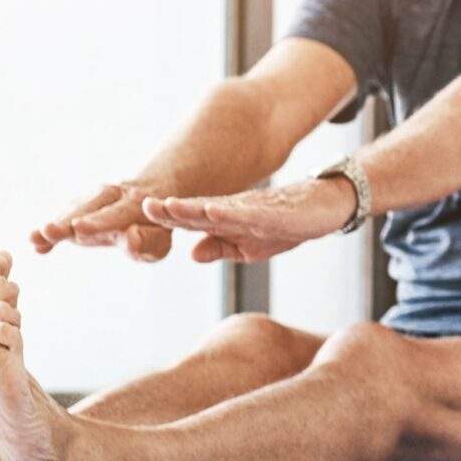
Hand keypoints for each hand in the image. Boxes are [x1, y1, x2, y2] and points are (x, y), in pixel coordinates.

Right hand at [32, 181, 172, 261]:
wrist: (148, 193)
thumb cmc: (156, 225)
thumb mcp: (161, 238)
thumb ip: (148, 241)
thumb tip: (131, 238)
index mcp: (135, 202)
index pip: (116, 213)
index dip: (98, 221)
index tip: (78, 228)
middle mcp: (111, 195)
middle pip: (87, 208)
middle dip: (67, 219)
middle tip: (48, 230)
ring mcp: (92, 200)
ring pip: (72, 211)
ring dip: (55, 224)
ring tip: (34, 238)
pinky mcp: (79, 208)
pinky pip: (63, 220)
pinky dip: (50, 233)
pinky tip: (35, 244)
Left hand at [141, 177, 356, 263]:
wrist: (326, 207)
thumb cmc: (288, 225)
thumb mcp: (251, 246)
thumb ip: (222, 247)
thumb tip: (192, 253)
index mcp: (226, 220)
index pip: (188, 221)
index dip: (163, 221)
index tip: (134, 224)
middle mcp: (233, 210)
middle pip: (194, 210)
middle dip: (165, 211)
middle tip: (136, 208)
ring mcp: (252, 209)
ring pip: (214, 208)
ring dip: (188, 208)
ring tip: (163, 206)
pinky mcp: (272, 212)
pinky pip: (247, 213)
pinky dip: (227, 212)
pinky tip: (210, 212)